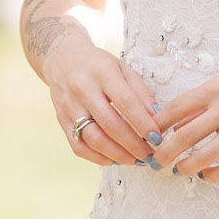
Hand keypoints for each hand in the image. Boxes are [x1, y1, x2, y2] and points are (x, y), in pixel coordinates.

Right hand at [47, 39, 161, 168]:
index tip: (157, 138)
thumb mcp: (122, 68)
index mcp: (102, 72)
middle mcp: (83, 89)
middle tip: (149, 155)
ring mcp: (69, 106)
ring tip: (134, 160)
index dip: (143, 123)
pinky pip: (79, 147)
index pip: (126, 102)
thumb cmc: (97, 64)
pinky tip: (113, 159)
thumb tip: (156, 118)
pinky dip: (98, 158)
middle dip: (133, 144)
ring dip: (117, 155)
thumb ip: (140, 92)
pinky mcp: (61, 121)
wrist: (62, 58)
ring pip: (94, 139)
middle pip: (110, 124)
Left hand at [151, 64, 218, 181]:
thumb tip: (176, 124)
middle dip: (165, 153)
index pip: (176, 108)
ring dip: (186, 168)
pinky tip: (207, 175)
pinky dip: (213, 176)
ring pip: (204, 157)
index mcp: (217, 88)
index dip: (157, 125)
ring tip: (180, 170)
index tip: (148, 136)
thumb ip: (203, 102)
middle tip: (156, 161)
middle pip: (185, 136)